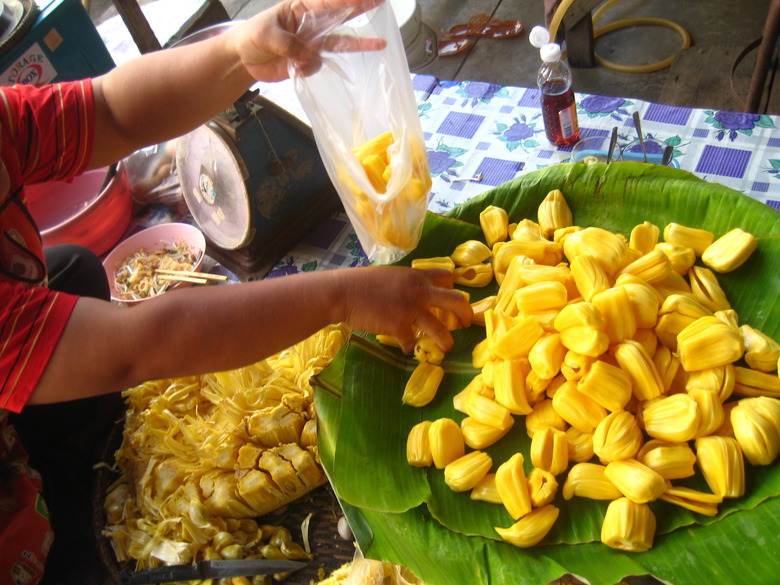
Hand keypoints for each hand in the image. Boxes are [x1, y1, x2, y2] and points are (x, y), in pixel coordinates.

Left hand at [228, 0, 386, 81]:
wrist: (244, 60)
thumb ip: (286, 43)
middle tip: (381, 3)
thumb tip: (305, 54)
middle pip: (340, 17)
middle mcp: (310, 24)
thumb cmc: (252, 37)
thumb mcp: (265, 34)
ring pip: (339, 43)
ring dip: (359, 44)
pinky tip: (294, 68)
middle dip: (360, 9)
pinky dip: (308, 69)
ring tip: (380, 44)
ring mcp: (312, 44)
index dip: (346, 1)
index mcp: (300, 8)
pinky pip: (318, 66)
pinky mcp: (309, 61)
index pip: (326, 2)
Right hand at [336, 266, 473, 353]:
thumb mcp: (391, 275)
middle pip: (455, 301)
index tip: (455, 300)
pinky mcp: (399, 326)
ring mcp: (410, 309)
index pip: (447, 278)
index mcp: (417, 276)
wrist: (343, 293)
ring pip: (440, 329)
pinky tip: (406, 347)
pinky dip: (409, 346)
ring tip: (447, 347)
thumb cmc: (361, 282)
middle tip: (466, 323)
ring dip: (446, 341)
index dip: (453, 289)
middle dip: (465, 314)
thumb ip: (407, 283)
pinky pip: (411, 341)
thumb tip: (415, 292)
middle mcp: (419, 291)